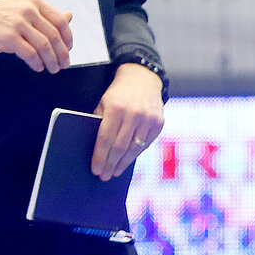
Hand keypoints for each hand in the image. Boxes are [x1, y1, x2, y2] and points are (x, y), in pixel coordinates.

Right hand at [0, 0, 72, 71]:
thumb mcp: (22, 8)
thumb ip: (45, 14)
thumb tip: (69, 16)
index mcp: (34, 2)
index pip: (60, 21)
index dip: (68, 37)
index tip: (69, 48)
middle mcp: (28, 11)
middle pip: (54, 35)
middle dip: (62, 53)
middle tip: (64, 63)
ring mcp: (17, 24)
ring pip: (44, 46)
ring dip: (52, 60)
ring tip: (53, 68)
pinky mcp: (7, 38)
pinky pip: (30, 54)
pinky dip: (37, 63)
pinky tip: (38, 67)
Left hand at [91, 62, 163, 178]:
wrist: (142, 79)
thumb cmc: (118, 93)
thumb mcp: (104, 103)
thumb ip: (100, 122)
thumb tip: (96, 147)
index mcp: (116, 109)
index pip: (106, 138)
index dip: (100, 156)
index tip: (95, 169)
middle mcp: (134, 114)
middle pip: (120, 147)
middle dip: (110, 163)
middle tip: (104, 176)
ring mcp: (149, 119)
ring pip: (134, 148)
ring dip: (123, 163)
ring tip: (114, 172)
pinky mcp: (159, 123)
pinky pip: (146, 143)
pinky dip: (136, 154)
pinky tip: (127, 160)